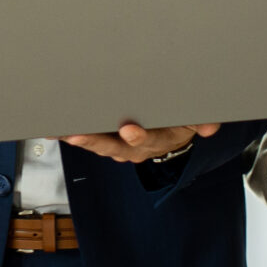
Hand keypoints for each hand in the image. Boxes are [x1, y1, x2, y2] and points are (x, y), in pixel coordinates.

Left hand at [59, 120, 220, 163]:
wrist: (175, 129)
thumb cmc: (182, 119)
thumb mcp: (197, 118)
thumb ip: (203, 121)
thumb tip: (210, 127)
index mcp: (160, 140)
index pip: (150, 140)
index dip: (140, 137)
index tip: (129, 130)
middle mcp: (137, 148)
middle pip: (115, 146)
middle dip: (95, 140)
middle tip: (78, 133)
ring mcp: (120, 146)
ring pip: (98, 144)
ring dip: (78, 139)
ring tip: (60, 131)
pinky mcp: (106, 140)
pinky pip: (88, 139)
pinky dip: (72, 134)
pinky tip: (56, 128)